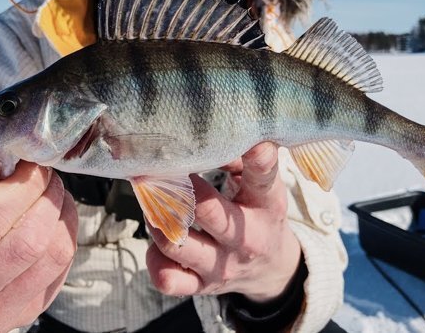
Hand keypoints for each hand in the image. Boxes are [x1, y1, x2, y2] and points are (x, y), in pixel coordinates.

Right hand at [0, 160, 77, 331]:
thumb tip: (14, 163)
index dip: (21, 187)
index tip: (32, 166)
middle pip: (27, 244)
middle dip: (47, 198)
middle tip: (46, 177)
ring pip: (51, 260)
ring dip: (62, 218)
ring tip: (52, 196)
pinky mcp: (15, 320)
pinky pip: (58, 277)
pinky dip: (62, 243)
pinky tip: (50, 225)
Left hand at [146, 142, 301, 302]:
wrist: (270, 268)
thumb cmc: (259, 213)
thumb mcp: (262, 186)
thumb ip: (239, 158)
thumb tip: (203, 137)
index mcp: (266, 206)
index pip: (262, 178)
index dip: (255, 157)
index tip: (245, 139)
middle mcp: (245, 239)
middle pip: (206, 210)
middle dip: (177, 186)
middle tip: (159, 169)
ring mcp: (221, 265)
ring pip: (174, 243)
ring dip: (156, 219)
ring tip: (155, 203)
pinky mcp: (201, 286)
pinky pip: (166, 277)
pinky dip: (153, 258)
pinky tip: (159, 241)